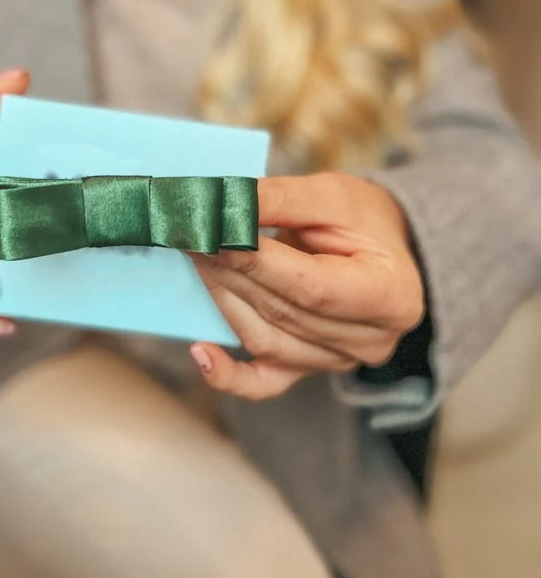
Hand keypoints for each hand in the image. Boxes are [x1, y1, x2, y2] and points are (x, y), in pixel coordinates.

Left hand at [190, 173, 423, 399]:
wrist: (382, 250)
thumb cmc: (363, 219)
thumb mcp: (332, 195)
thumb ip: (281, 199)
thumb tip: (224, 203)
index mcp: (389, 295)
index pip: (309, 287)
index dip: (255, 261)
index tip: (211, 231)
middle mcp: (370, 340)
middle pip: (282, 311)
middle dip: (229, 270)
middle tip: (187, 232)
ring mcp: (338, 361)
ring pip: (265, 337)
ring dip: (221, 296)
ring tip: (194, 254)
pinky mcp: (308, 370)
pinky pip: (263, 383)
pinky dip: (228, 374)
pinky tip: (200, 352)